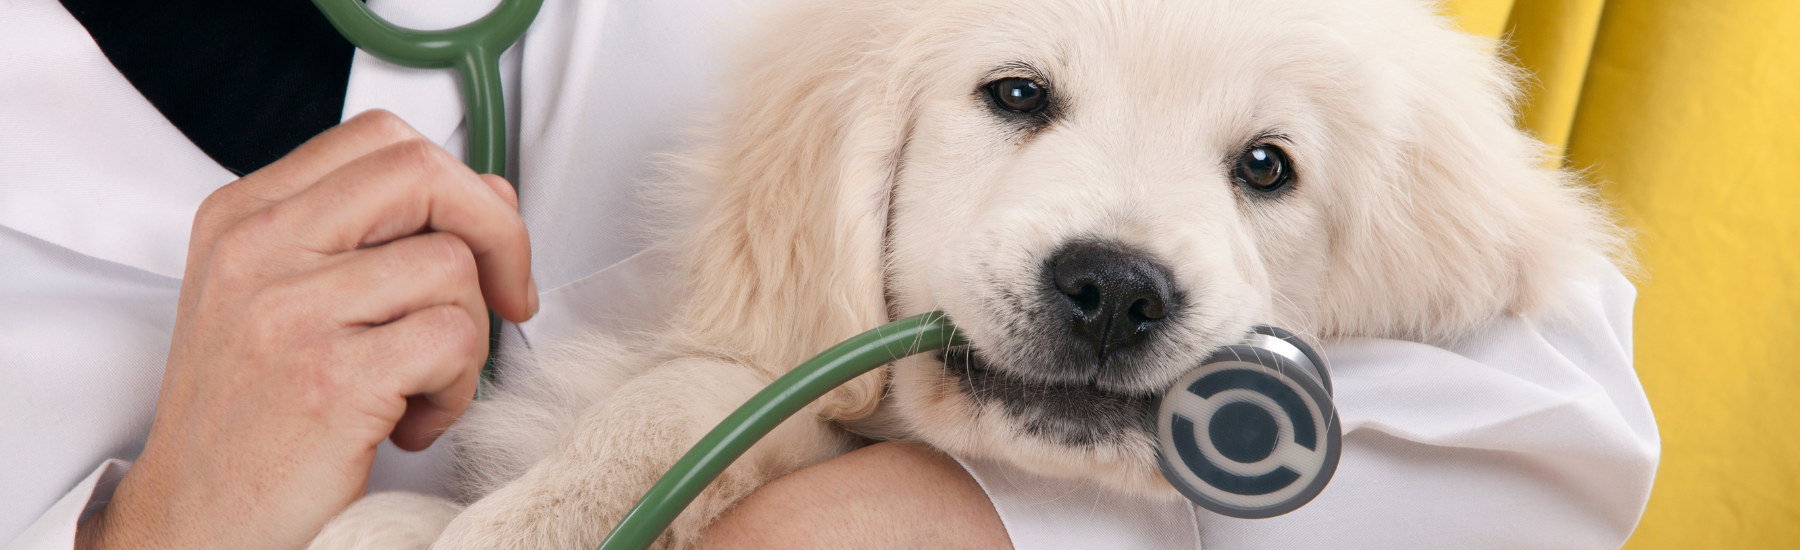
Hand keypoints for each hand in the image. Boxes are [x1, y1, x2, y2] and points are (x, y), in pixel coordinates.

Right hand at [75, 110, 536, 549]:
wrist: (196, 523)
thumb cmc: (252, 419)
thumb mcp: (285, 300)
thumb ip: (372, 237)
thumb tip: (490, 196)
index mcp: (245, 216)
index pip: (382, 139)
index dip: (458, 183)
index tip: (483, 243)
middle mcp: (257, 249)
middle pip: (423, 173)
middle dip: (497, 234)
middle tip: (508, 297)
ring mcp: (288, 310)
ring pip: (453, 268)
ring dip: (469, 340)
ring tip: (420, 386)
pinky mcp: (329, 377)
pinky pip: (454, 343)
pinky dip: (456, 392)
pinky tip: (410, 422)